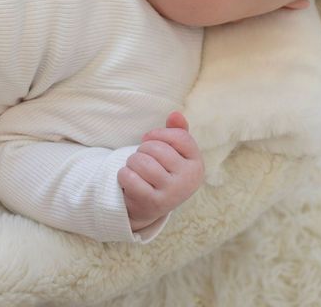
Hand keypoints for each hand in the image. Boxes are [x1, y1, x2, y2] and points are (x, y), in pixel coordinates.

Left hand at [118, 111, 203, 232]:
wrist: (149, 205)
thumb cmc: (162, 171)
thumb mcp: (174, 152)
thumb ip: (176, 131)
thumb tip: (175, 114)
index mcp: (196, 164)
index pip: (179, 136)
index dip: (159, 134)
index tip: (150, 139)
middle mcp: (188, 180)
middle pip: (156, 148)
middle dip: (142, 149)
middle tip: (143, 159)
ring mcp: (172, 193)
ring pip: (141, 162)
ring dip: (132, 162)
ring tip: (136, 169)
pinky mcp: (153, 203)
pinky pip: (129, 177)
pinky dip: (124, 175)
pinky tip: (129, 181)